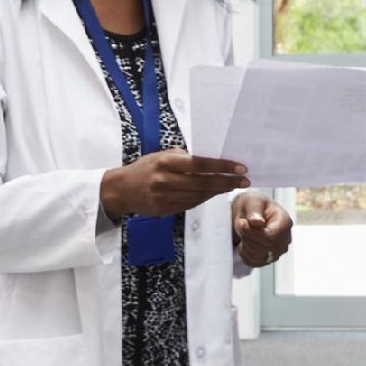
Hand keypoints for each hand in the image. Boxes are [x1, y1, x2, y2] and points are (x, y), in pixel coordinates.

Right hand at [99, 149, 249, 221]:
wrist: (121, 190)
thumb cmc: (144, 168)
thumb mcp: (161, 156)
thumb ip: (183, 158)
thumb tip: (209, 160)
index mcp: (165, 162)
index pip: (200, 164)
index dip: (222, 167)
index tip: (240, 168)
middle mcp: (165, 180)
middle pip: (203, 183)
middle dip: (226, 182)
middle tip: (244, 180)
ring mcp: (165, 197)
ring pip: (199, 196)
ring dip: (218, 192)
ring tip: (233, 186)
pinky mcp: (165, 209)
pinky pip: (191, 204)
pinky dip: (205, 199)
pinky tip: (214, 194)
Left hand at [230, 194, 292, 269]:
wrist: (248, 213)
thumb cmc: (252, 205)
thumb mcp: (252, 201)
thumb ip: (254, 211)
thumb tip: (257, 222)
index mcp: (285, 222)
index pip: (270, 237)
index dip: (252, 233)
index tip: (241, 223)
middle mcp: (285, 238)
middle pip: (264, 249)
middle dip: (247, 239)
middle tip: (241, 225)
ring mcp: (278, 251)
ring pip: (258, 258)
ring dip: (245, 247)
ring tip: (244, 233)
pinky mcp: (269, 259)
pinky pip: (253, 263)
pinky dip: (245, 254)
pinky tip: (245, 242)